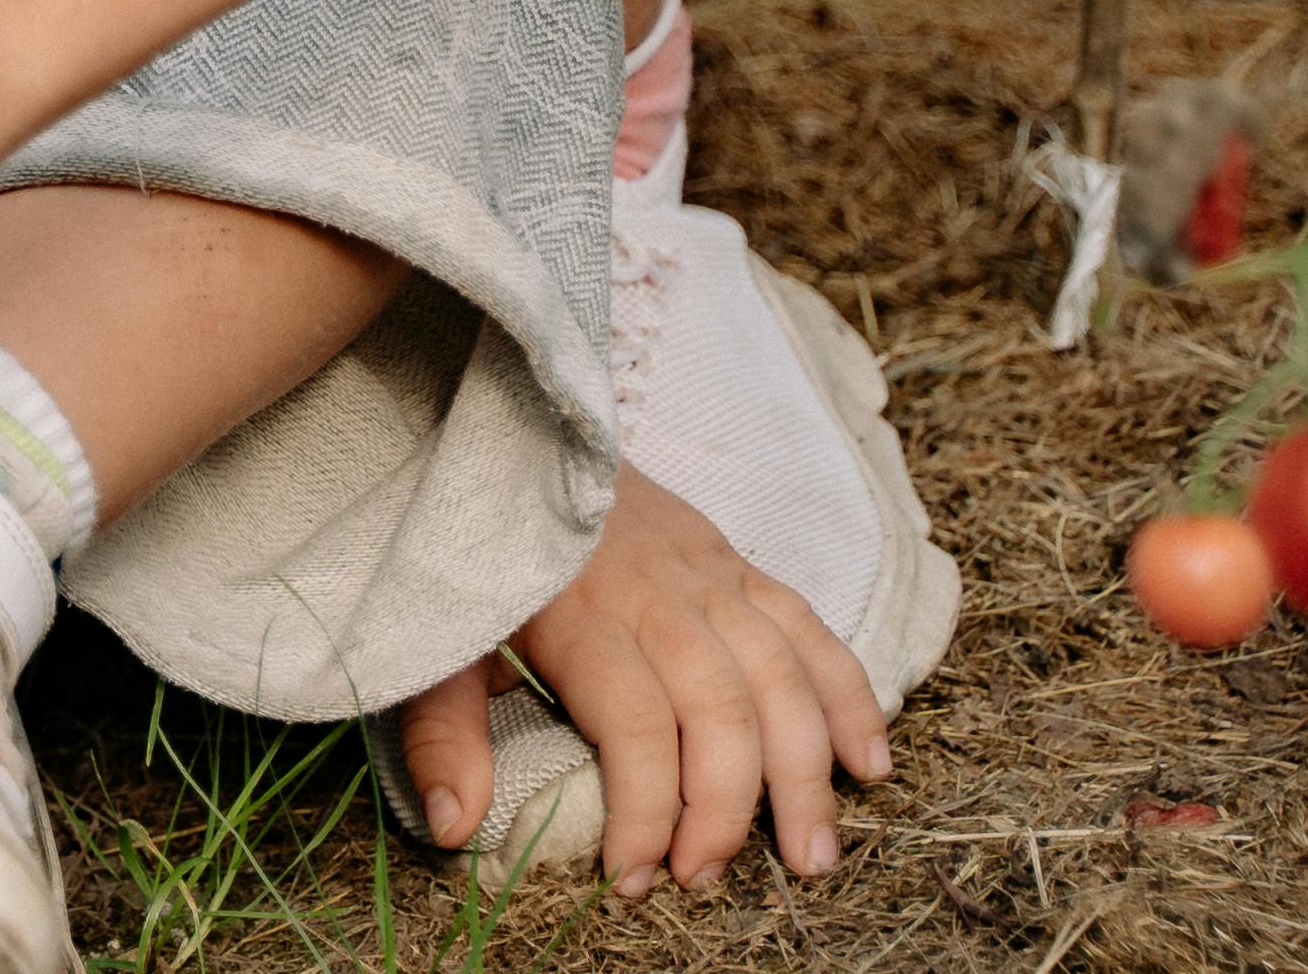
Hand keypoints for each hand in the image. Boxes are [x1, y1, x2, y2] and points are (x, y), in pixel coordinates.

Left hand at [388, 465, 887, 895]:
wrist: (521, 428)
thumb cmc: (481, 551)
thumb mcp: (440, 633)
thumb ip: (442, 731)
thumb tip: (450, 828)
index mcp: (584, 614)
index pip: (637, 727)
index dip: (644, 811)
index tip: (631, 877)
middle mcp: (660, 595)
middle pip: (722, 709)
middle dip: (726, 808)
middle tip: (707, 878)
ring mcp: (710, 574)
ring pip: (781, 675)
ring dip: (805, 770)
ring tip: (813, 855)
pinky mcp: (738, 561)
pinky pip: (811, 628)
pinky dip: (849, 694)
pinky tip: (867, 761)